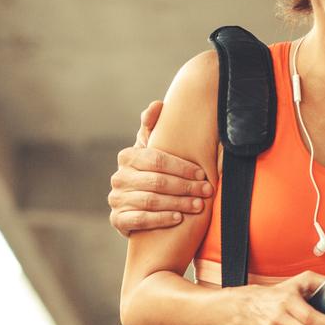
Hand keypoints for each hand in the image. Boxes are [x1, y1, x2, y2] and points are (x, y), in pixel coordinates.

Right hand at [108, 101, 213, 235]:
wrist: (140, 212)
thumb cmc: (153, 176)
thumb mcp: (153, 152)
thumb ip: (154, 129)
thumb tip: (157, 105)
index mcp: (127, 156)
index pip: (157, 160)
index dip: (182, 167)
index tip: (203, 173)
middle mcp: (119, 177)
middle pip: (157, 181)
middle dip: (186, 186)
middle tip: (207, 190)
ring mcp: (117, 199)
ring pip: (151, 201)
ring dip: (178, 203)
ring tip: (198, 205)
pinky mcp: (118, 220)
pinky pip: (141, 220)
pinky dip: (161, 218)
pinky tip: (179, 218)